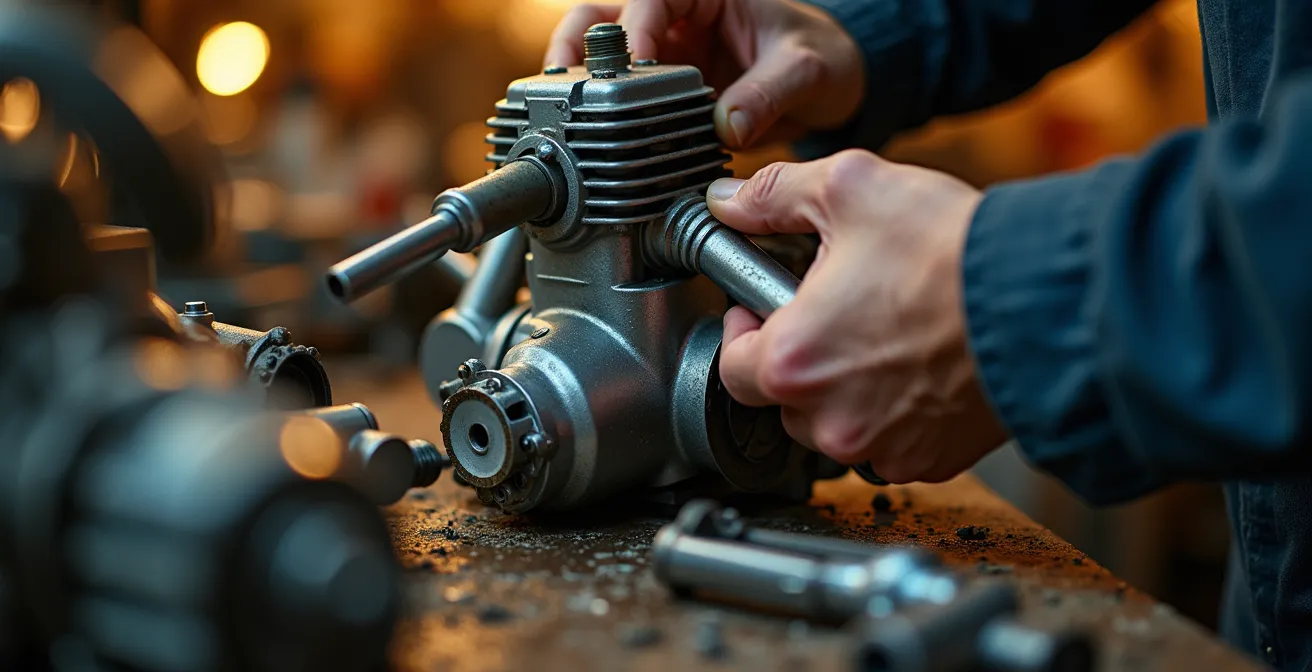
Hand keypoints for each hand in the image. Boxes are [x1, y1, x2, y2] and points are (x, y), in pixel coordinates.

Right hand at [545, 0, 863, 149]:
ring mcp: (663, 58)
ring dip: (577, 84)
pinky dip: (600, 118)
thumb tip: (727, 126)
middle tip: (569, 88)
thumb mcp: (805, 69)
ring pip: (597, 60)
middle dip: (577, 50)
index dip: (634, 28)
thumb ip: (767, 94)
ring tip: (567, 115)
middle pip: (601, 20)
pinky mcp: (660, 96)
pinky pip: (619, 102)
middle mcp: (675, 19)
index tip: (633, 65)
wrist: (833, 89)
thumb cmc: (824, 57)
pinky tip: (592, 141)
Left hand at [708, 150, 1008, 482]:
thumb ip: (773, 195)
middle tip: (836, 313)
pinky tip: (922, 367)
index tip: (763, 308)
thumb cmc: (951, 251)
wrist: (1046, 300)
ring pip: (836, 426)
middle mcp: (830, 420)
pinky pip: (891, 443)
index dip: (743, 331)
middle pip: (783, 401)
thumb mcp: (850, 189)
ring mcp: (882, 448)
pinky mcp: (930, 461)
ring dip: (846, 389)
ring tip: (885, 335)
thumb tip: (729, 204)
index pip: (730, 367)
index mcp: (793, 362)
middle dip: (800, 358)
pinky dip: (897, 413)